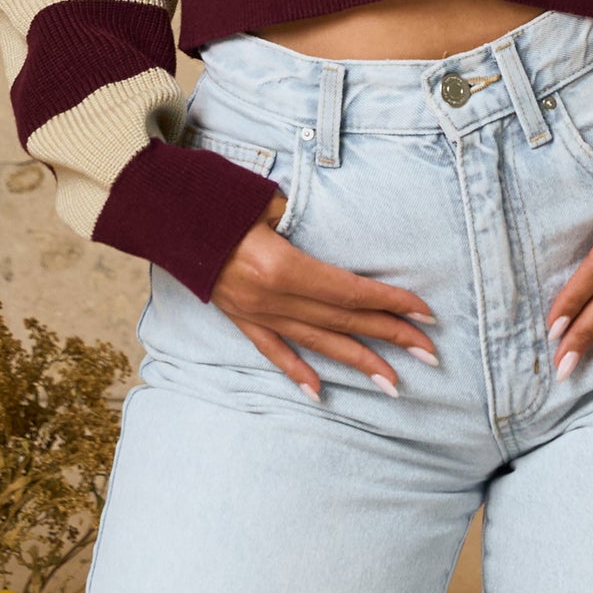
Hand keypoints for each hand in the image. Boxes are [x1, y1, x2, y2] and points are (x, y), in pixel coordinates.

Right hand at [210, 195, 439, 401]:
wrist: (163, 214)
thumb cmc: (218, 199)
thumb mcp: (265, 201)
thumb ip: (298, 221)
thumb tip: (323, 235)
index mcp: (283, 267)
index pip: (350, 291)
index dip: (391, 303)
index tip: (425, 315)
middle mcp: (272, 297)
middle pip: (343, 320)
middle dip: (390, 337)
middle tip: (429, 356)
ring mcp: (255, 312)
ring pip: (316, 342)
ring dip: (358, 362)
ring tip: (393, 384)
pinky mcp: (240, 318)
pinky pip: (273, 350)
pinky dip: (297, 372)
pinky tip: (319, 393)